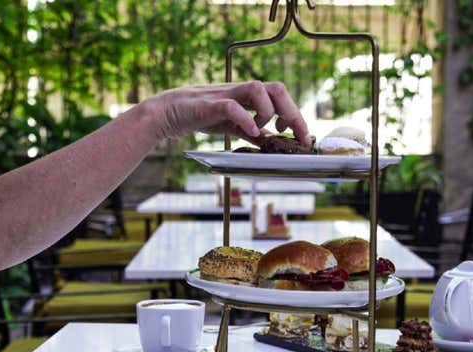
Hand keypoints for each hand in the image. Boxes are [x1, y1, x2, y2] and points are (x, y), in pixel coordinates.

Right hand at [145, 81, 310, 145]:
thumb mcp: (231, 126)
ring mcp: (227, 95)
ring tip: (261, 132)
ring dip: (268, 113)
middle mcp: (241, 91)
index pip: (281, 98)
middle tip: (293, 135)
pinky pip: (233, 106)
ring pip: (259, 89)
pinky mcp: (211, 104)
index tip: (303, 137)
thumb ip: (250, 131)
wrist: (169, 113)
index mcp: (249, 97)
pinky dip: (246, 118)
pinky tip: (251, 133)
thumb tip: (269, 141)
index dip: (296, 116)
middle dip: (291, 112)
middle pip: (277, 89)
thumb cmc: (200, 116)